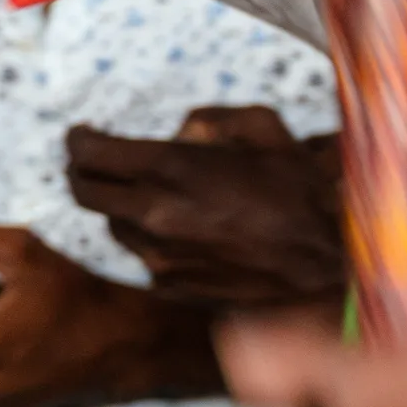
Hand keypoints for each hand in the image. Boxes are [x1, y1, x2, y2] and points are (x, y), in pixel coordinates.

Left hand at [64, 107, 347, 308]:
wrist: (327, 259)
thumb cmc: (300, 188)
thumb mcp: (263, 126)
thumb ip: (211, 120)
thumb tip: (181, 132)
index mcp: (170, 169)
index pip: (91, 153)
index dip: (80, 139)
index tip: (83, 134)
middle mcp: (153, 216)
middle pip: (85, 193)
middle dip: (82, 171)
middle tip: (92, 160)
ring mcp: (159, 258)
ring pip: (113, 227)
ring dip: (121, 207)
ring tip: (149, 195)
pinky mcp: (172, 287)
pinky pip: (146, 258)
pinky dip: (153, 240)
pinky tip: (185, 231)